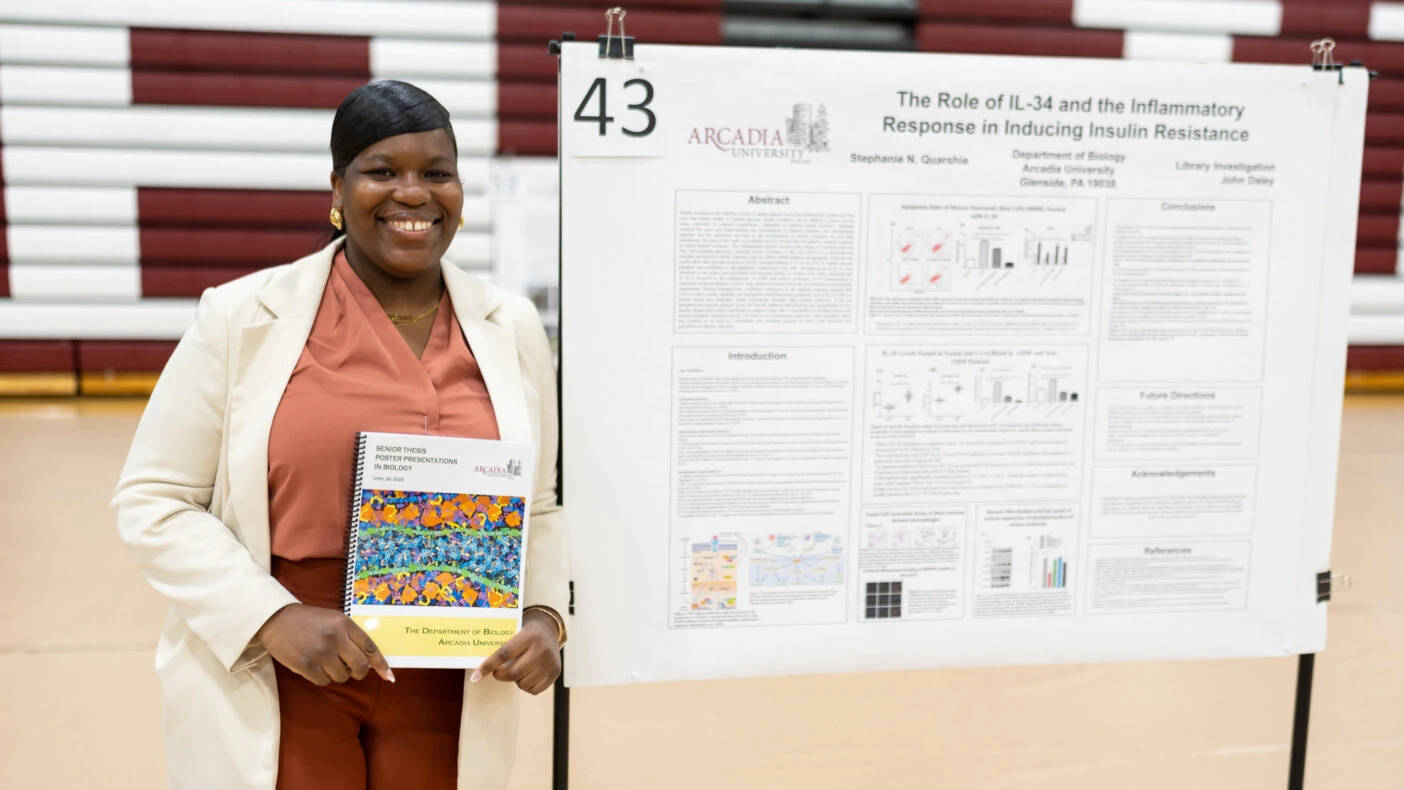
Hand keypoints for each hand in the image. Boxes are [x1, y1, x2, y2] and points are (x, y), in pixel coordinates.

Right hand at [256, 604, 393, 686]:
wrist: (276, 619)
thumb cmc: (308, 620)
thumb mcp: (334, 619)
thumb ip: (350, 636)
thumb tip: (368, 660)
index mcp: (344, 624)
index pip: (370, 647)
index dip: (381, 664)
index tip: (388, 676)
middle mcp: (335, 638)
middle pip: (359, 666)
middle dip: (359, 673)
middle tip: (352, 671)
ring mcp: (320, 653)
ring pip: (341, 677)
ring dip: (337, 674)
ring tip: (326, 663)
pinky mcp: (305, 665)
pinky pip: (324, 682)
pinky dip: (322, 678)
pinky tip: (314, 667)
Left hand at [470, 609, 560, 694]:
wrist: (549, 630)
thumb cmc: (525, 632)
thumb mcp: (515, 631)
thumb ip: (501, 647)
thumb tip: (480, 670)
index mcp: (529, 635)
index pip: (504, 653)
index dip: (489, 665)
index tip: (477, 675)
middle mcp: (542, 649)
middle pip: (514, 672)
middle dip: (500, 675)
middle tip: (497, 672)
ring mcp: (550, 662)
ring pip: (523, 683)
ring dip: (515, 680)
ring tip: (516, 670)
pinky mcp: (555, 672)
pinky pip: (534, 690)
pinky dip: (526, 686)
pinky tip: (526, 676)